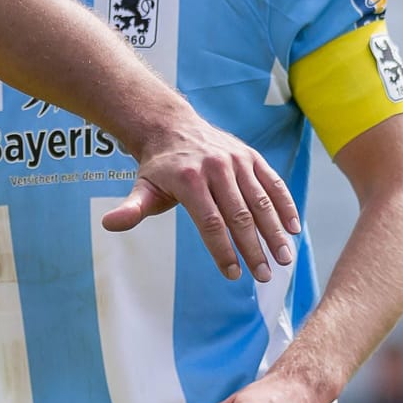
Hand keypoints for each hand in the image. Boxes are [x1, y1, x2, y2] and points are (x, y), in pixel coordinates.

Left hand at [101, 117, 299, 281]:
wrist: (171, 126)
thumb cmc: (158, 167)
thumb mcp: (143, 187)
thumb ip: (132, 209)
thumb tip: (109, 224)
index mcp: (189, 180)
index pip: (210, 223)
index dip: (222, 251)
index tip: (233, 275)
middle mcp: (216, 168)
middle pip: (239, 215)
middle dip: (253, 248)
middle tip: (264, 276)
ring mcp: (236, 160)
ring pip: (260, 200)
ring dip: (274, 231)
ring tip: (284, 259)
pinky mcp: (251, 156)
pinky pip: (273, 182)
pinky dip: (285, 205)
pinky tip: (293, 229)